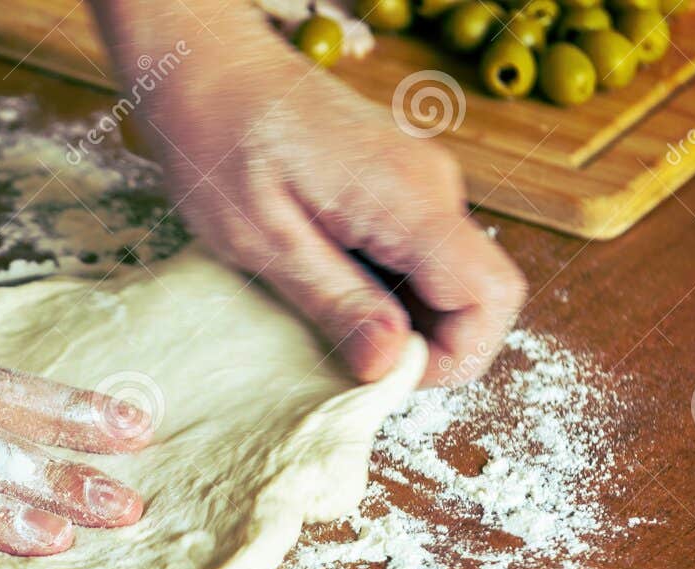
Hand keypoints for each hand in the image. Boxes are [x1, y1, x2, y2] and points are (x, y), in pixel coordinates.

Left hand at [100, 3, 525, 385]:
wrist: (204, 65)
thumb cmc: (218, 145)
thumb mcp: (263, 242)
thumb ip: (335, 302)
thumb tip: (391, 364)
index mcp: (410, 200)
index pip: (490, 299)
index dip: (451, 359)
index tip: (380, 377)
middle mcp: (432, 187)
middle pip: (474, 295)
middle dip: (420, 344)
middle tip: (338, 356)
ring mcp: (418, 182)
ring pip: (443, 279)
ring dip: (395, 318)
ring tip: (317, 314)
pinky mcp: (394, 184)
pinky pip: (413, 254)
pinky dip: (381, 288)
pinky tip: (319, 283)